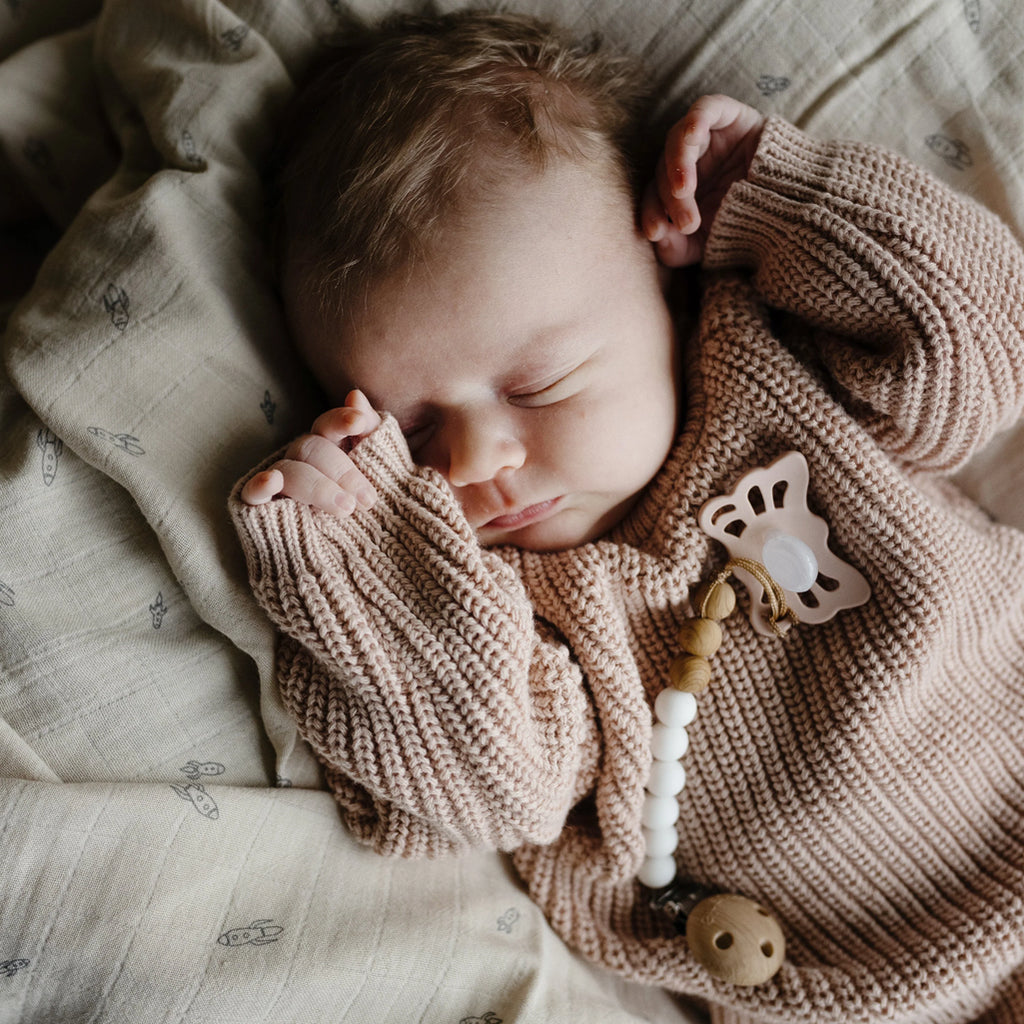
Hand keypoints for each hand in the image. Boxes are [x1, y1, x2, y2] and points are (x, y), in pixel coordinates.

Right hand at [240, 389, 381, 514]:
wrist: (358, 558)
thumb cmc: (369, 509)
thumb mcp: (383, 470)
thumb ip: (373, 432)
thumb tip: (355, 394)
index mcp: (329, 447)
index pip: (329, 424)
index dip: (341, 420)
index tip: (359, 422)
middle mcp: (301, 460)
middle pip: (311, 448)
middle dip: (342, 470)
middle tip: (367, 499)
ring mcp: (279, 482)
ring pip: (290, 471)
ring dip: (318, 487)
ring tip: (346, 508)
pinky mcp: (261, 509)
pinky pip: (252, 492)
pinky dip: (261, 485)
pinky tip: (274, 482)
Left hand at [642, 94, 764, 266]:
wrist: (797, 204)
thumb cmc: (747, 224)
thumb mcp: (708, 245)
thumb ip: (676, 249)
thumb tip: (655, 239)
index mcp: (679, 189)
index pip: (654, 196)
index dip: (652, 212)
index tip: (656, 232)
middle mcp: (688, 161)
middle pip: (664, 172)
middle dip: (672, 200)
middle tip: (688, 222)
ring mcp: (705, 136)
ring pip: (677, 142)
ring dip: (678, 165)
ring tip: (684, 190)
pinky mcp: (726, 115)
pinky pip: (703, 110)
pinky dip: (695, 121)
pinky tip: (693, 136)